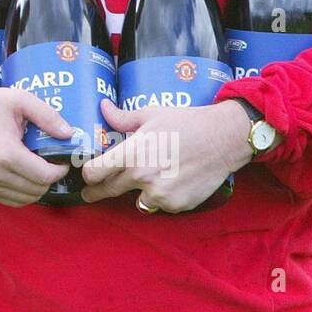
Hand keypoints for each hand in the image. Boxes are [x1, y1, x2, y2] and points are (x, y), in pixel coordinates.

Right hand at [0, 72, 73, 205]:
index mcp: (5, 153)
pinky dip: (24, 192)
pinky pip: (12, 201)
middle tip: (53, 163)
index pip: (44, 176)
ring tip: (39, 168)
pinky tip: (25, 175)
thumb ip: (48, 116)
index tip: (63, 159)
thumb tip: (70, 134)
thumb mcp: (21, 100)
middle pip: (37, 190)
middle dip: (51, 178)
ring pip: (26, 199)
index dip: (60, 170)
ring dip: (38, 186)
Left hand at [80, 98, 253, 212]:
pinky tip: (173, 181)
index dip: (88, 174)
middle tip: (91, 193)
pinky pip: (160, 204)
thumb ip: (123, 118)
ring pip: (137, 200)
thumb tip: (103, 106)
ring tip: (149, 179)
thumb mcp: (151, 114)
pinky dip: (162, 197)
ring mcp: (160, 194)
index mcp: (132, 153)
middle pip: (108, 191)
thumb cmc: (186, 122)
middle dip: (98, 192)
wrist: (224, 139)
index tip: (87, 175)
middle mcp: (142, 177)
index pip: (95, 172)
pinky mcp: (176, 204)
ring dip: (137, 193)